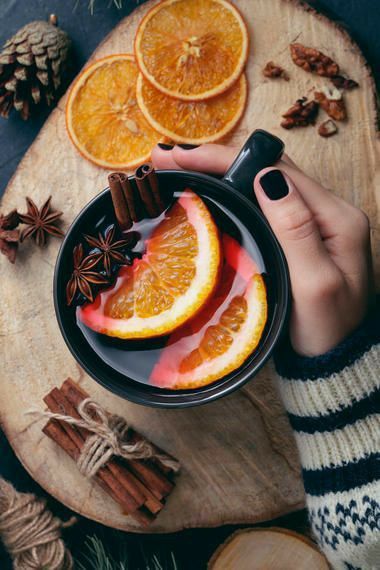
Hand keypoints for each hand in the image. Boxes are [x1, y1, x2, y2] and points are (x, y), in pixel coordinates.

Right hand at [152, 143, 373, 355]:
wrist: (336, 361)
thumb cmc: (328, 331)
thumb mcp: (315, 285)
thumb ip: (296, 230)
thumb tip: (267, 178)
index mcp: (336, 217)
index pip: (276, 171)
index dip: (227, 159)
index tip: (185, 158)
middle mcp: (327, 212)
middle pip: (268, 170)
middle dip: (218, 159)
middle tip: (168, 157)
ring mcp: (313, 224)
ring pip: (263, 183)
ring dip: (222, 172)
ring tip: (179, 167)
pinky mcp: (298, 237)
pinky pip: (263, 204)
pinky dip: (232, 193)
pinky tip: (208, 191)